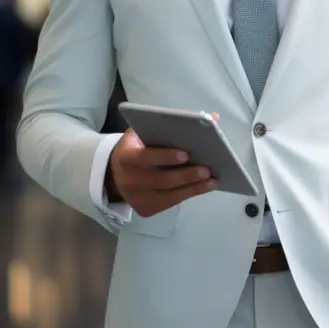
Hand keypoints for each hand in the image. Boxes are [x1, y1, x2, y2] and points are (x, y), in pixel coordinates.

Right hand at [105, 111, 220, 216]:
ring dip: (193, 188)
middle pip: (162, 180)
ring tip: (212, 180)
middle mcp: (129, 180)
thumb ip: (169, 124)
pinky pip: (171, 204)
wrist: (116, 174)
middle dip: (186, 175)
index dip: (166, 156)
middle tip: (207, 170)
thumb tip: (211, 117)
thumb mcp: (143, 132)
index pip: (146, 157)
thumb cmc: (137, 148)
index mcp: (126, 157)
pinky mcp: (146, 210)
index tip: (186, 154)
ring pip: (169, 195)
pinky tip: (204, 187)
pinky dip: (189, 194)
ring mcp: (137, 198)